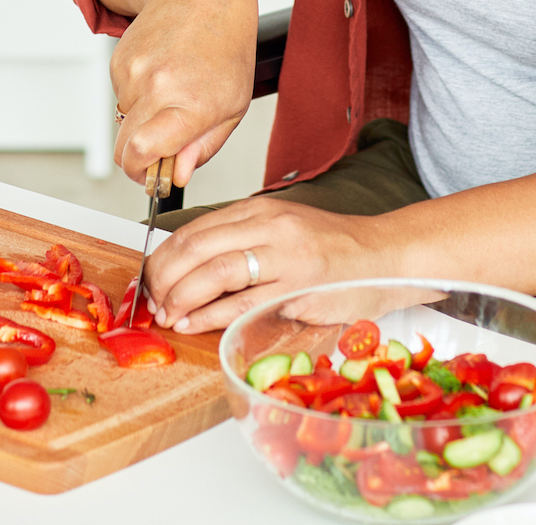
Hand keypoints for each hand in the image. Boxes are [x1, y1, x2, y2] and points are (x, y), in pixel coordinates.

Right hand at [92, 0, 260, 185]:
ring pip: (123, 122)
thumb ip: (202, 147)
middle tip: (163, 146)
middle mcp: (158, 86)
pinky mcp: (118, 60)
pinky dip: (138, 96)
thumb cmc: (225, 49)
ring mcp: (134, 71)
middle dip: (138, 157)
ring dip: (143, 119)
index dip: (141, 173)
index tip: (153, 176)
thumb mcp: (232, 107)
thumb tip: (175, 174)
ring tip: (173, 92)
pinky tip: (161, 73)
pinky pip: (121, 97)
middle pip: (123, 148)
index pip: (143, 151)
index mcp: (192, 102)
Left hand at [142, 198, 381, 335]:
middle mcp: (270, 227)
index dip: (162, 257)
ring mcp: (286, 257)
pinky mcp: (300, 288)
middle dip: (163, 278)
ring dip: (181, 297)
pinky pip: (244, 303)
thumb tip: (190, 267)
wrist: (387, 255)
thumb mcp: (282, 229)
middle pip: (197, 248)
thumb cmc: (334, 248)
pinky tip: (193, 324)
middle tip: (151, 301)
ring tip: (167, 314)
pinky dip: (211, 315)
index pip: (195, 230)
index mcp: (260, 211)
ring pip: (215, 272)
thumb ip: (243, 240)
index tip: (148, 279)